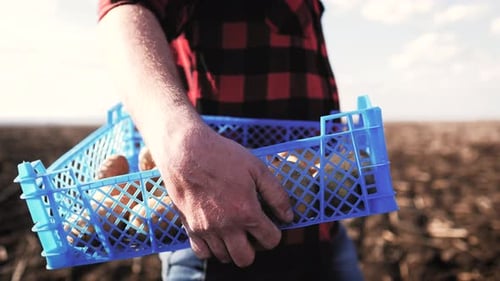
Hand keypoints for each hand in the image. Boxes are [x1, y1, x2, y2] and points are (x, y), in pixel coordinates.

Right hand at [157, 123, 293, 266]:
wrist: (185, 151)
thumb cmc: (222, 156)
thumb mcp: (257, 168)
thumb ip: (276, 194)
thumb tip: (288, 216)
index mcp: (246, 212)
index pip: (271, 241)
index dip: (275, 232)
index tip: (270, 223)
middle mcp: (226, 226)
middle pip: (246, 258)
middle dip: (254, 247)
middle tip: (253, 230)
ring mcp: (206, 229)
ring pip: (224, 257)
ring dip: (233, 247)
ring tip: (235, 228)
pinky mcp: (189, 227)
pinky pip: (202, 253)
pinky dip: (212, 248)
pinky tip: (217, 232)